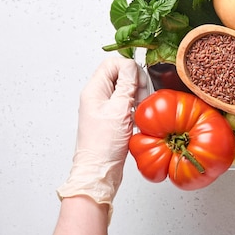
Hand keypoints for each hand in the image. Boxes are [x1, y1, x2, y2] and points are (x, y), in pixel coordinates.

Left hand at [56, 57, 146, 217]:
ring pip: (125, 89)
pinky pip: (127, 103)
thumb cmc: (103, 145)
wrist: (99, 171)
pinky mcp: (112, 118)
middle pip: (120, 74)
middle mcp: (97, 96)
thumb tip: (132, 66)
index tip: (138, 82)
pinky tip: (137, 118)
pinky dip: (135, 107)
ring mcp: (105, 107)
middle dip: (135, 83)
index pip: (112, 64)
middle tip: (140, 98)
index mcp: (94, 90)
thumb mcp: (119, 110)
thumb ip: (126, 85)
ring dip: (137, 96)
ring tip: (138, 110)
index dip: (129, 68)